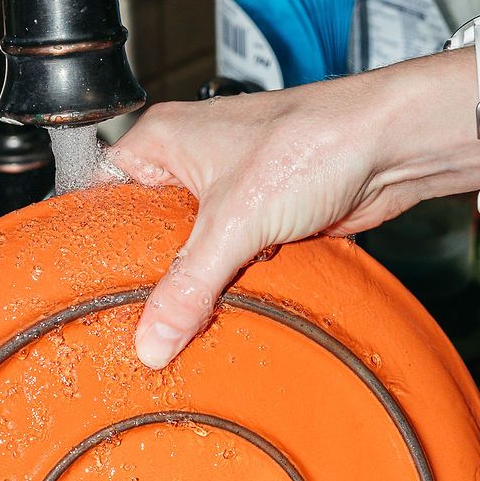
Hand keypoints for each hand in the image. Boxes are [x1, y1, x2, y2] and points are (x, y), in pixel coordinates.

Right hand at [108, 74, 435, 369]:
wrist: (390, 147)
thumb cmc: (315, 141)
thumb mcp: (234, 222)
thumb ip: (188, 285)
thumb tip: (151, 340)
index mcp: (161, 142)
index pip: (102, 200)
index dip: (96, 248)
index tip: (89, 295)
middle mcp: (189, 164)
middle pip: (148, 238)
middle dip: (153, 279)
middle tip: (140, 321)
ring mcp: (228, 193)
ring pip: (193, 255)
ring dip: (197, 286)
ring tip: (179, 322)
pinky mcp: (263, 219)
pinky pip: (231, 264)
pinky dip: (233, 285)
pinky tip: (226, 308)